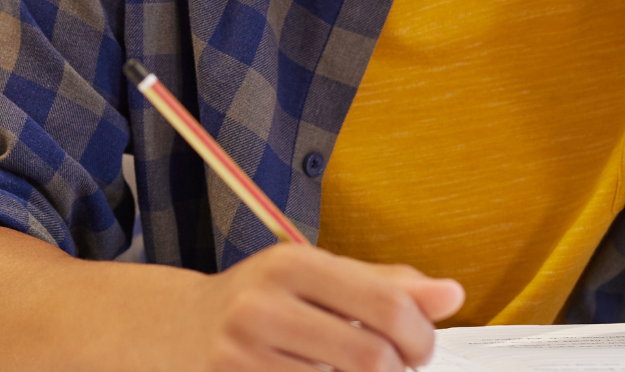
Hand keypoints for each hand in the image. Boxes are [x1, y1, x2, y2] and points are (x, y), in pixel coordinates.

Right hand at [186, 244, 464, 371]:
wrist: (173, 327)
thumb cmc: (257, 300)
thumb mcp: (315, 276)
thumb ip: (385, 284)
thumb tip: (451, 294)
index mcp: (293, 263)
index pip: (387, 305)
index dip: (420, 336)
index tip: (419, 347)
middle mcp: (264, 305)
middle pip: (371, 358)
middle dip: (397, 371)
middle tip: (395, 367)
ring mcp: (245, 354)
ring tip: (345, 369)